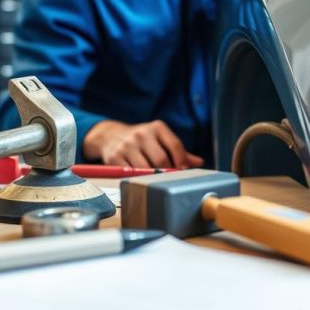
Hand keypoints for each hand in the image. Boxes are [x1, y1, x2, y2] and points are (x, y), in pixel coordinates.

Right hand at [83, 120, 204, 168]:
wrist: (110, 136)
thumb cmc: (143, 141)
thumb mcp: (160, 139)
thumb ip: (178, 151)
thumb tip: (199, 162)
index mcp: (157, 127)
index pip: (175, 145)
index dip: (182, 161)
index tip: (184, 171)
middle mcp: (142, 134)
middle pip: (161, 159)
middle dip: (167, 172)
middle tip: (169, 180)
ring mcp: (127, 145)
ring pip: (145, 169)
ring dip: (152, 178)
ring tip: (155, 181)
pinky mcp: (115, 157)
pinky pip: (130, 173)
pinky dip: (137, 179)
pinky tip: (139, 178)